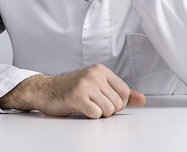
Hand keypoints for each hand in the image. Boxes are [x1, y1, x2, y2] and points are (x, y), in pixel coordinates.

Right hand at [0, 64, 145, 118]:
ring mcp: (86, 84)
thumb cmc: (71, 89)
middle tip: (93, 104)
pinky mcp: (77, 96)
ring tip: (86, 106)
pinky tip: (80, 109)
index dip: (118, 103)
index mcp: (101, 70)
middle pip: (118, 103)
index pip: (126, 92)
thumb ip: (121, 92)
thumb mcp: (98, 85)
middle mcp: (95, 74)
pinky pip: (96, 114)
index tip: (105, 101)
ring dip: (98, 114)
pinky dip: (90, 116)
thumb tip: (142, 99)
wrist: (44, 90)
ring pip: (108, 110)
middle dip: (108, 110)